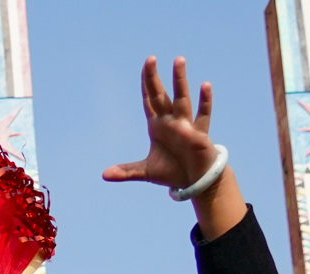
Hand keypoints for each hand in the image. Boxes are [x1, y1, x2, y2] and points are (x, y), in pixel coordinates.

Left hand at [102, 58, 221, 192]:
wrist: (194, 180)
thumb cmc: (172, 170)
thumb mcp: (145, 171)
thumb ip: (126, 171)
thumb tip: (104, 176)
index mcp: (157, 126)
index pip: (148, 100)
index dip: (145, 84)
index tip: (144, 66)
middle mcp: (170, 121)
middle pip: (160, 95)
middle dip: (154, 78)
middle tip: (150, 58)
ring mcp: (185, 126)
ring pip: (181, 99)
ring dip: (179, 80)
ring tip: (178, 60)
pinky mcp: (199, 135)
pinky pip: (202, 116)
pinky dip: (204, 101)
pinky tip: (205, 85)